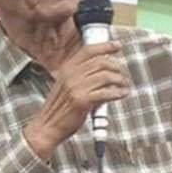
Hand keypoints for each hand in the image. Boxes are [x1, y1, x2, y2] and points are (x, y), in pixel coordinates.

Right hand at [24, 41, 129, 159]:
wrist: (47, 126)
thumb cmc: (58, 109)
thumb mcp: (65, 85)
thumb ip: (80, 76)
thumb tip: (104, 70)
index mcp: (66, 68)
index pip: (88, 50)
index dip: (105, 46)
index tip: (117, 46)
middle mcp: (71, 75)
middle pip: (100, 62)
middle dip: (117, 66)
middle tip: (123, 74)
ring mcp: (76, 87)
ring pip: (106, 76)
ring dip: (120, 80)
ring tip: (125, 85)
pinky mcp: (82, 101)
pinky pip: (106, 93)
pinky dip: (118, 93)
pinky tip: (122, 94)